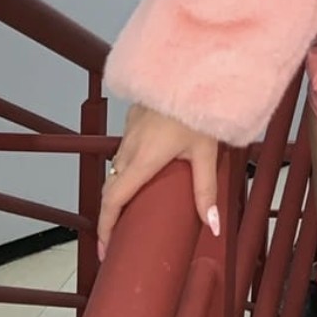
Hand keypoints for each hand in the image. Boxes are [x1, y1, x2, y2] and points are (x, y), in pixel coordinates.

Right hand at [97, 104, 219, 259]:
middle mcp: (130, 147)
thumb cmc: (199, 110)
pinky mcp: (133, 117)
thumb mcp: (206, 153)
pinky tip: (142, 170)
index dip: (106, 228)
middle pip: (111, 188)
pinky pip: (125, 148)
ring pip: (117, 167)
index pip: (113, 201)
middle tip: (117, 237)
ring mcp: (129, 130)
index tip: (106, 248)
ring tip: (130, 208)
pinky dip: (127, 165)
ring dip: (119, 189)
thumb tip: (211, 225)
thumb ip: (205, 190)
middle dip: (110, 215)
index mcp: (143, 159)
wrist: (191, 67)